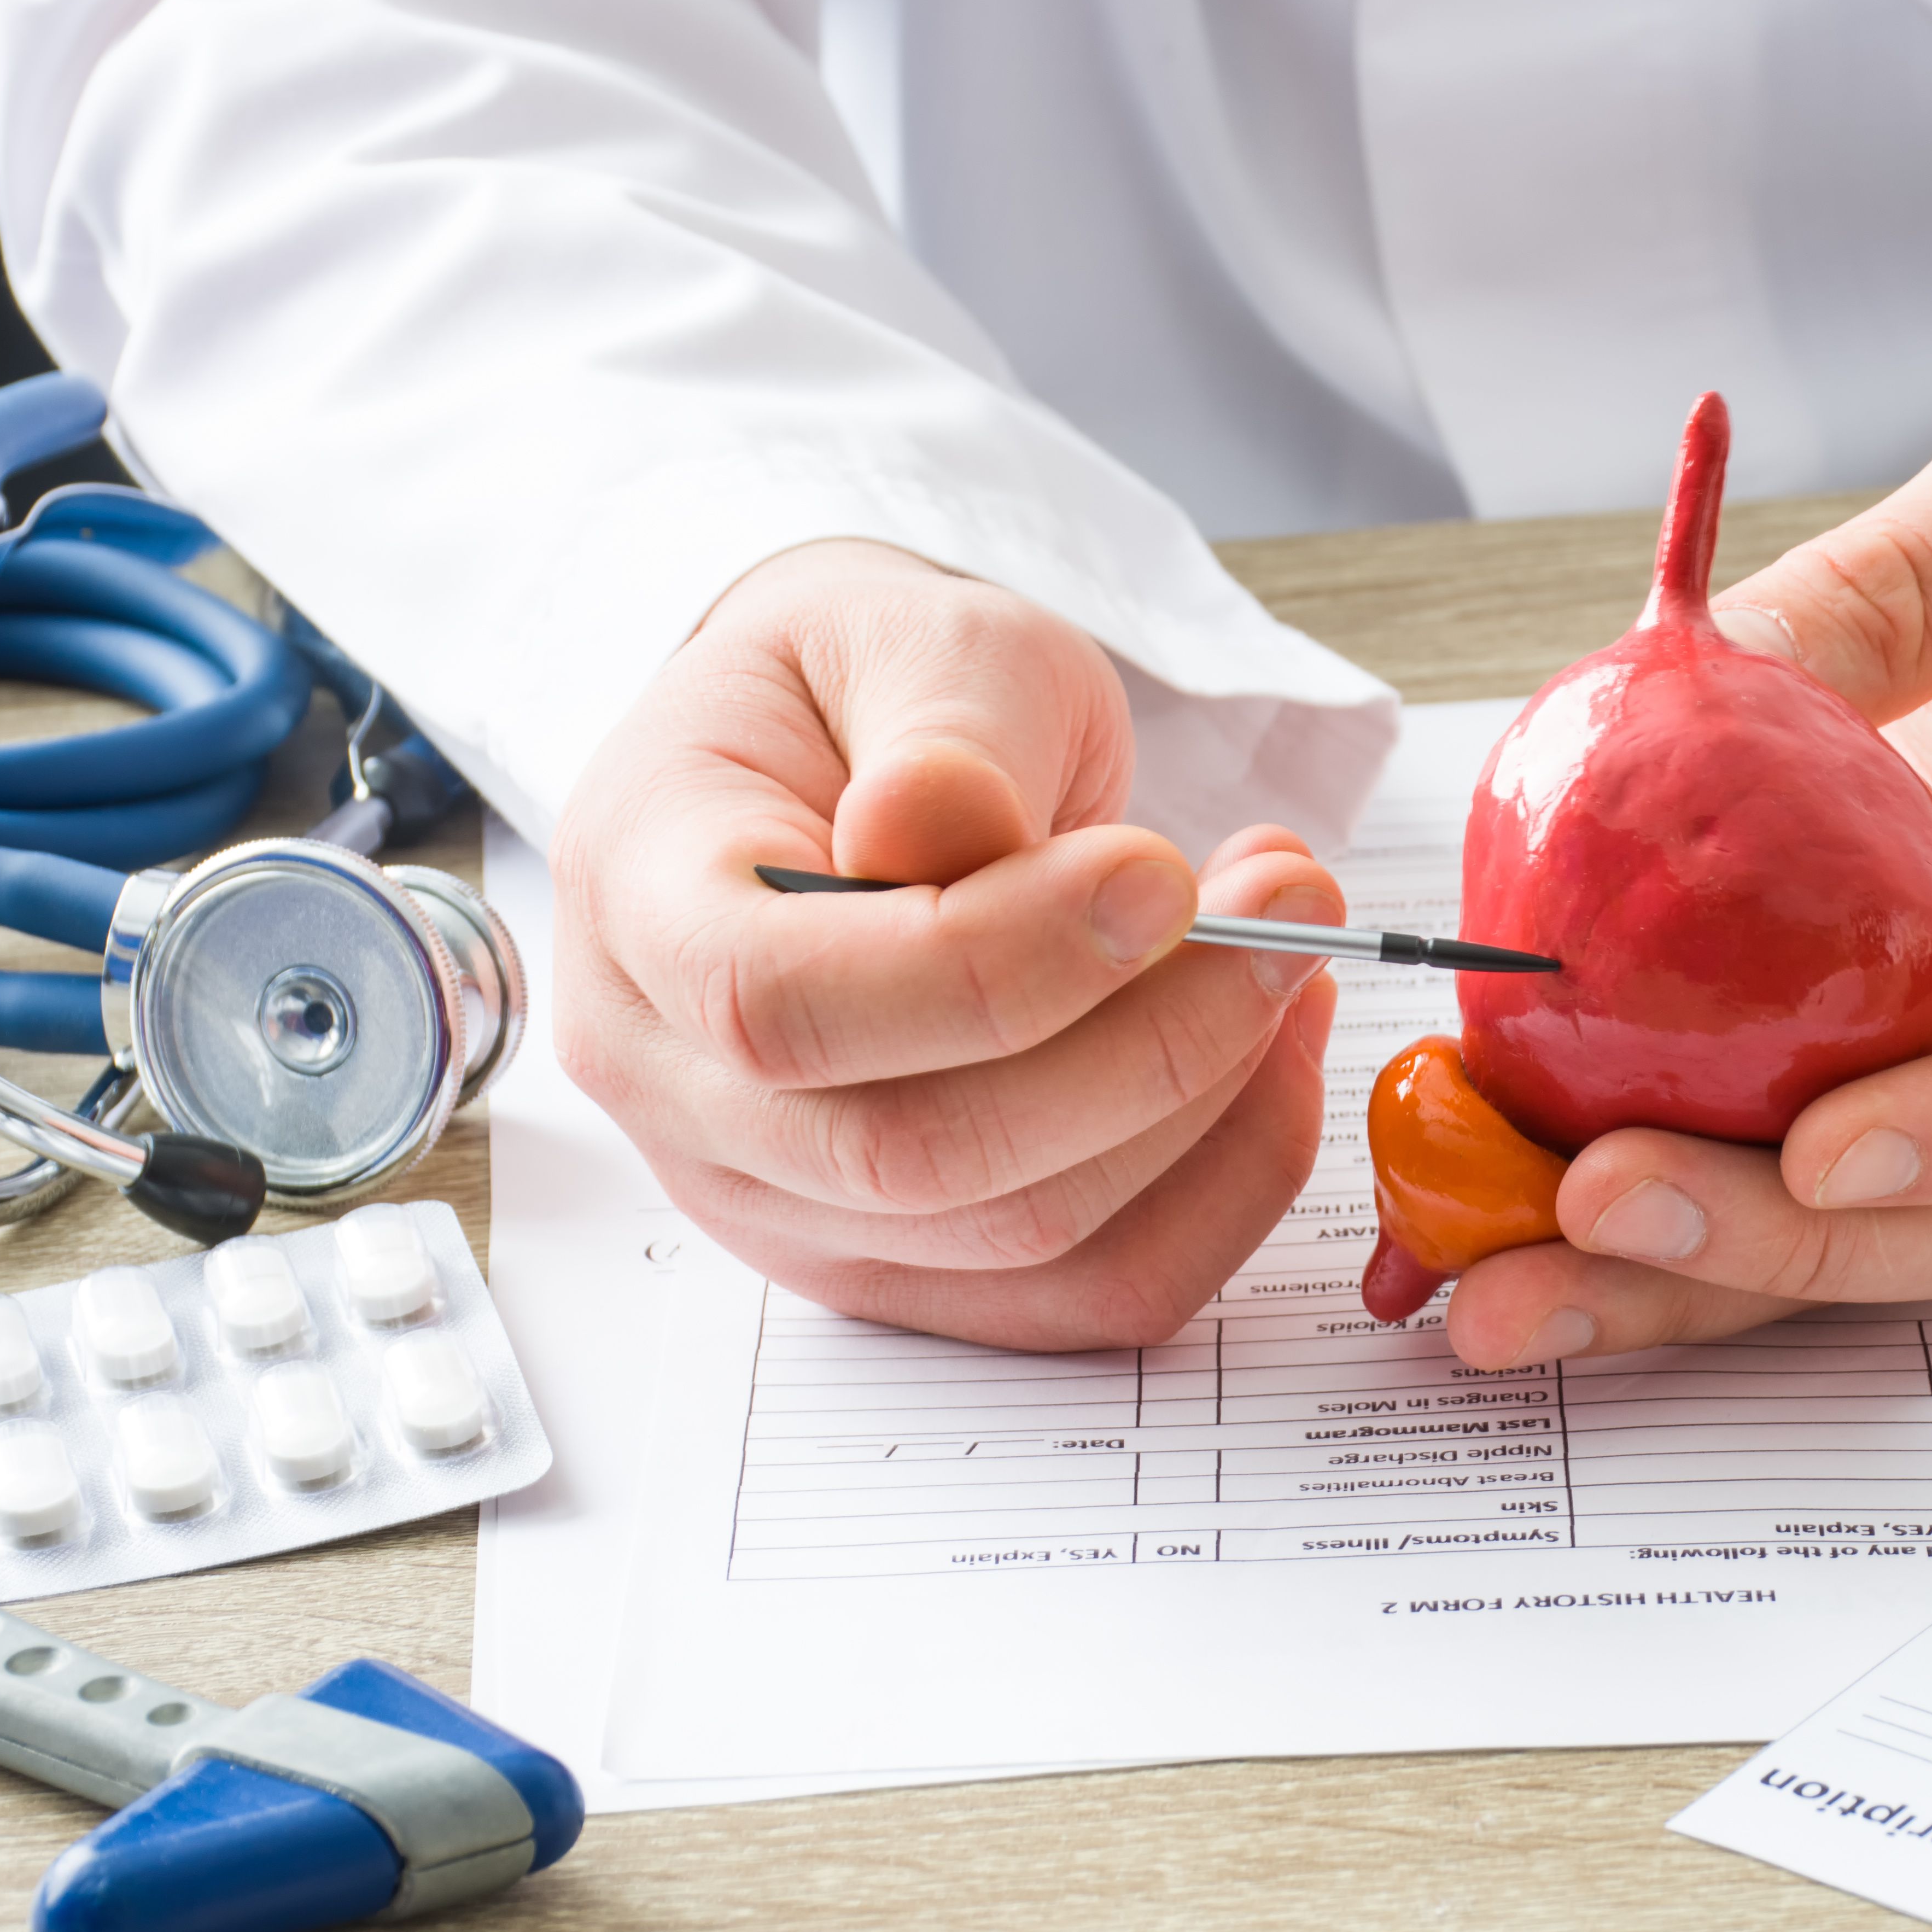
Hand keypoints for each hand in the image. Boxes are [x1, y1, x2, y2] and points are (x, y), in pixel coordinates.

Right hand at [552, 541, 1344, 1346]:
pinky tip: (1273, 1052)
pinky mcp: (909, 1264)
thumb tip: (935, 824)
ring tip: (1291, 947)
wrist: (860, 755)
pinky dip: (1222, 1184)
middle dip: (1148, 1044)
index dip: (994, 962)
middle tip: (1292, 907)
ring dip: (1209, 1104)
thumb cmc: (875, 692)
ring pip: (1026, 1237)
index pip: (780, 1004)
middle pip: (915, 1154)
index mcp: (639, 908)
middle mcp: (678, 1093)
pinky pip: (1091, 1293)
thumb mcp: (914, 638)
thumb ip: (943, 733)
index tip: (1163, 874)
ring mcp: (786, 1204)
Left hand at [1440, 400, 1931, 1369]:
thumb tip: (1734, 652)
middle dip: (1772, 1248)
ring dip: (1665, 1286)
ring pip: (1832, 1246)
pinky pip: (1745, 1180)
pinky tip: (1476, 1219)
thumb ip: (1911, 584)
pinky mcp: (1845, 1100)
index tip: (1830, 1150)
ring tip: (1494, 1290)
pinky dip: (1613, 1225)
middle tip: (1595, 1208)